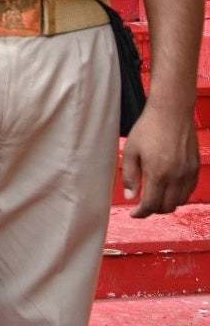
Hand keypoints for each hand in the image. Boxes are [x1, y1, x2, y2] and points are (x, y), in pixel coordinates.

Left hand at [121, 102, 199, 217]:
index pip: (152, 204)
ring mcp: (188, 173)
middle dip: (154, 210)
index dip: (141, 213)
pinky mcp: (195, 167)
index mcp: (158, 174)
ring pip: (180, 200)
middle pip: (167, 206)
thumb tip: (132, 197)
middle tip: (143, 206)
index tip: (134, 214)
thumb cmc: (147, 128)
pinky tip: (168, 189)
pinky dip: (179, 195)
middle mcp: (176, 176)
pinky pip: (189, 190)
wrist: (172, 112)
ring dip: (167, 203)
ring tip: (155, 197)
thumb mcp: (131, 150)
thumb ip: (130, 176)